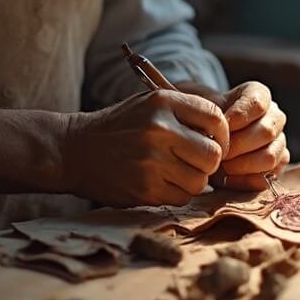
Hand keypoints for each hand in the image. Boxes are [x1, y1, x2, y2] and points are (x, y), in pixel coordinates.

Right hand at [63, 90, 229, 206]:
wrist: (72, 150)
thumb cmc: (119, 127)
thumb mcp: (149, 105)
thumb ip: (186, 113)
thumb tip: (227, 136)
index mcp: (163, 102)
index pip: (216, 119)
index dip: (223, 135)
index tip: (215, 143)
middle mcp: (160, 128)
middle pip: (213, 154)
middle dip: (209, 162)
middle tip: (194, 162)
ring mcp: (152, 160)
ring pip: (201, 181)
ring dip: (192, 181)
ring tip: (173, 172)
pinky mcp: (145, 188)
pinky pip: (181, 197)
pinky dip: (176, 194)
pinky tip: (159, 183)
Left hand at [180, 80, 289, 190]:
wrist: (202, 138)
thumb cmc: (202, 120)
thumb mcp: (202, 110)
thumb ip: (210, 117)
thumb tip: (211, 134)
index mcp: (259, 95)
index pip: (257, 103)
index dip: (239, 116)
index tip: (220, 126)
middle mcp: (274, 117)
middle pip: (266, 131)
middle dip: (238, 145)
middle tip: (217, 153)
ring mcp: (279, 142)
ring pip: (270, 156)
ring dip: (242, 165)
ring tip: (220, 167)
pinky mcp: (277, 166)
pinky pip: (267, 177)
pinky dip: (245, 181)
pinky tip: (226, 180)